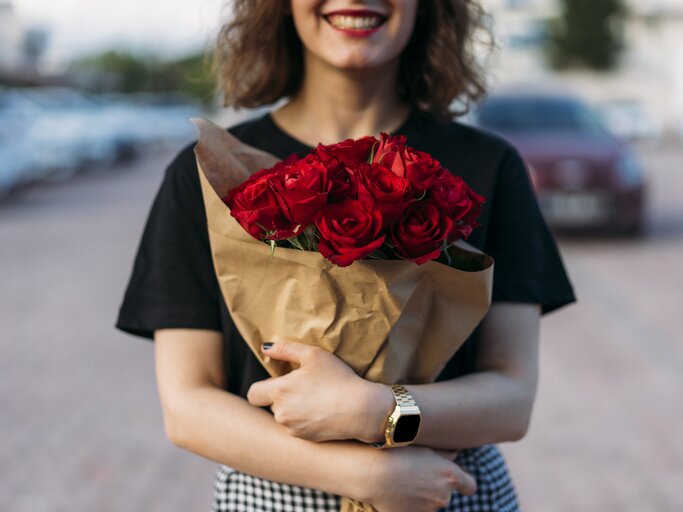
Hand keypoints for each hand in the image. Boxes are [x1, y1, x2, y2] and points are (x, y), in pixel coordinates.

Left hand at [247, 339, 393, 441]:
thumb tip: (264, 347)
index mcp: (280, 391)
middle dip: (281, 397)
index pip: (253, 394)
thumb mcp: (313, 355)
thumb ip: (285, 349)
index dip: (262, 387)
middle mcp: (281, 413)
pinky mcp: (304, 438)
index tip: (278, 382)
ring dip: (292, 409)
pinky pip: (296, 428)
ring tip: (315, 399)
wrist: (361, 409)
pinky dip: (304, 420)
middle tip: (303, 388)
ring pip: (284, 416)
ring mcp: (292, 428)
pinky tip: (321, 411)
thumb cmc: (338, 378)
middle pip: (270, 404)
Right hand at [361, 446, 475, 511]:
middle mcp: (444, 496)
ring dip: (422, 494)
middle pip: (446, 493)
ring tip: (404, 480)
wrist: (373, 473)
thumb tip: (455, 456)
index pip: (470, 486)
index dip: (464, 483)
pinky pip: (416, 509)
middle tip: (417, 473)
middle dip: (436, 486)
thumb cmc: (399, 453)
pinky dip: (409, 502)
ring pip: (430, 502)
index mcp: (451, 477)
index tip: (456, 479)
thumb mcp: (426, 447)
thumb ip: (446, 454)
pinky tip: (397, 491)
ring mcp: (429, 509)